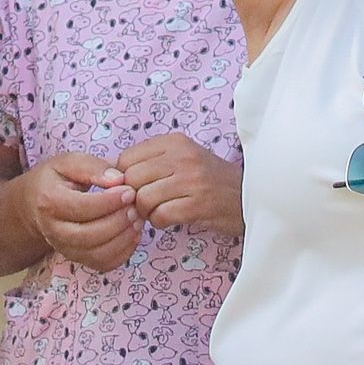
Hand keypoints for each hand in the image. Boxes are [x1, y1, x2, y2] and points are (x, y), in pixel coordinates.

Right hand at [20, 151, 140, 270]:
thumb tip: (118, 179)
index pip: (83, 207)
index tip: (129, 191)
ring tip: (137, 219)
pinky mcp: (77, 258)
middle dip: (118, 222)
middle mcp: (53, 230)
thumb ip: (92, 167)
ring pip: (97, 254)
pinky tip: (132, 233)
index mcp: (49, 202)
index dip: (110, 201)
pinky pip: (103, 264)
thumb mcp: (68, 162)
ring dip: (124, 238)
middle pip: (89, 235)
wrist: (35, 204)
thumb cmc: (55, 180)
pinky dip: (124, 252)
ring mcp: (64, 248)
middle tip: (136, 207)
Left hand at [116, 133, 241, 237]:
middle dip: (132, 198)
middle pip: (131, 179)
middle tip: (146, 205)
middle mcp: (182, 156)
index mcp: (175, 142)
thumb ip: (152, 163)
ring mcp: (192, 179)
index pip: (126, 158)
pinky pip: (160, 216)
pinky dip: (160, 222)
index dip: (123, 179)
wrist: (250, 196)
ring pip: (143, 198)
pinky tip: (171, 219)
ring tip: (160, 211)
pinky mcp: (199, 203)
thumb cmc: (210, 181)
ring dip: (146, 212)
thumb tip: (113, 179)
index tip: (136, 189)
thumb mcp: (183, 159)